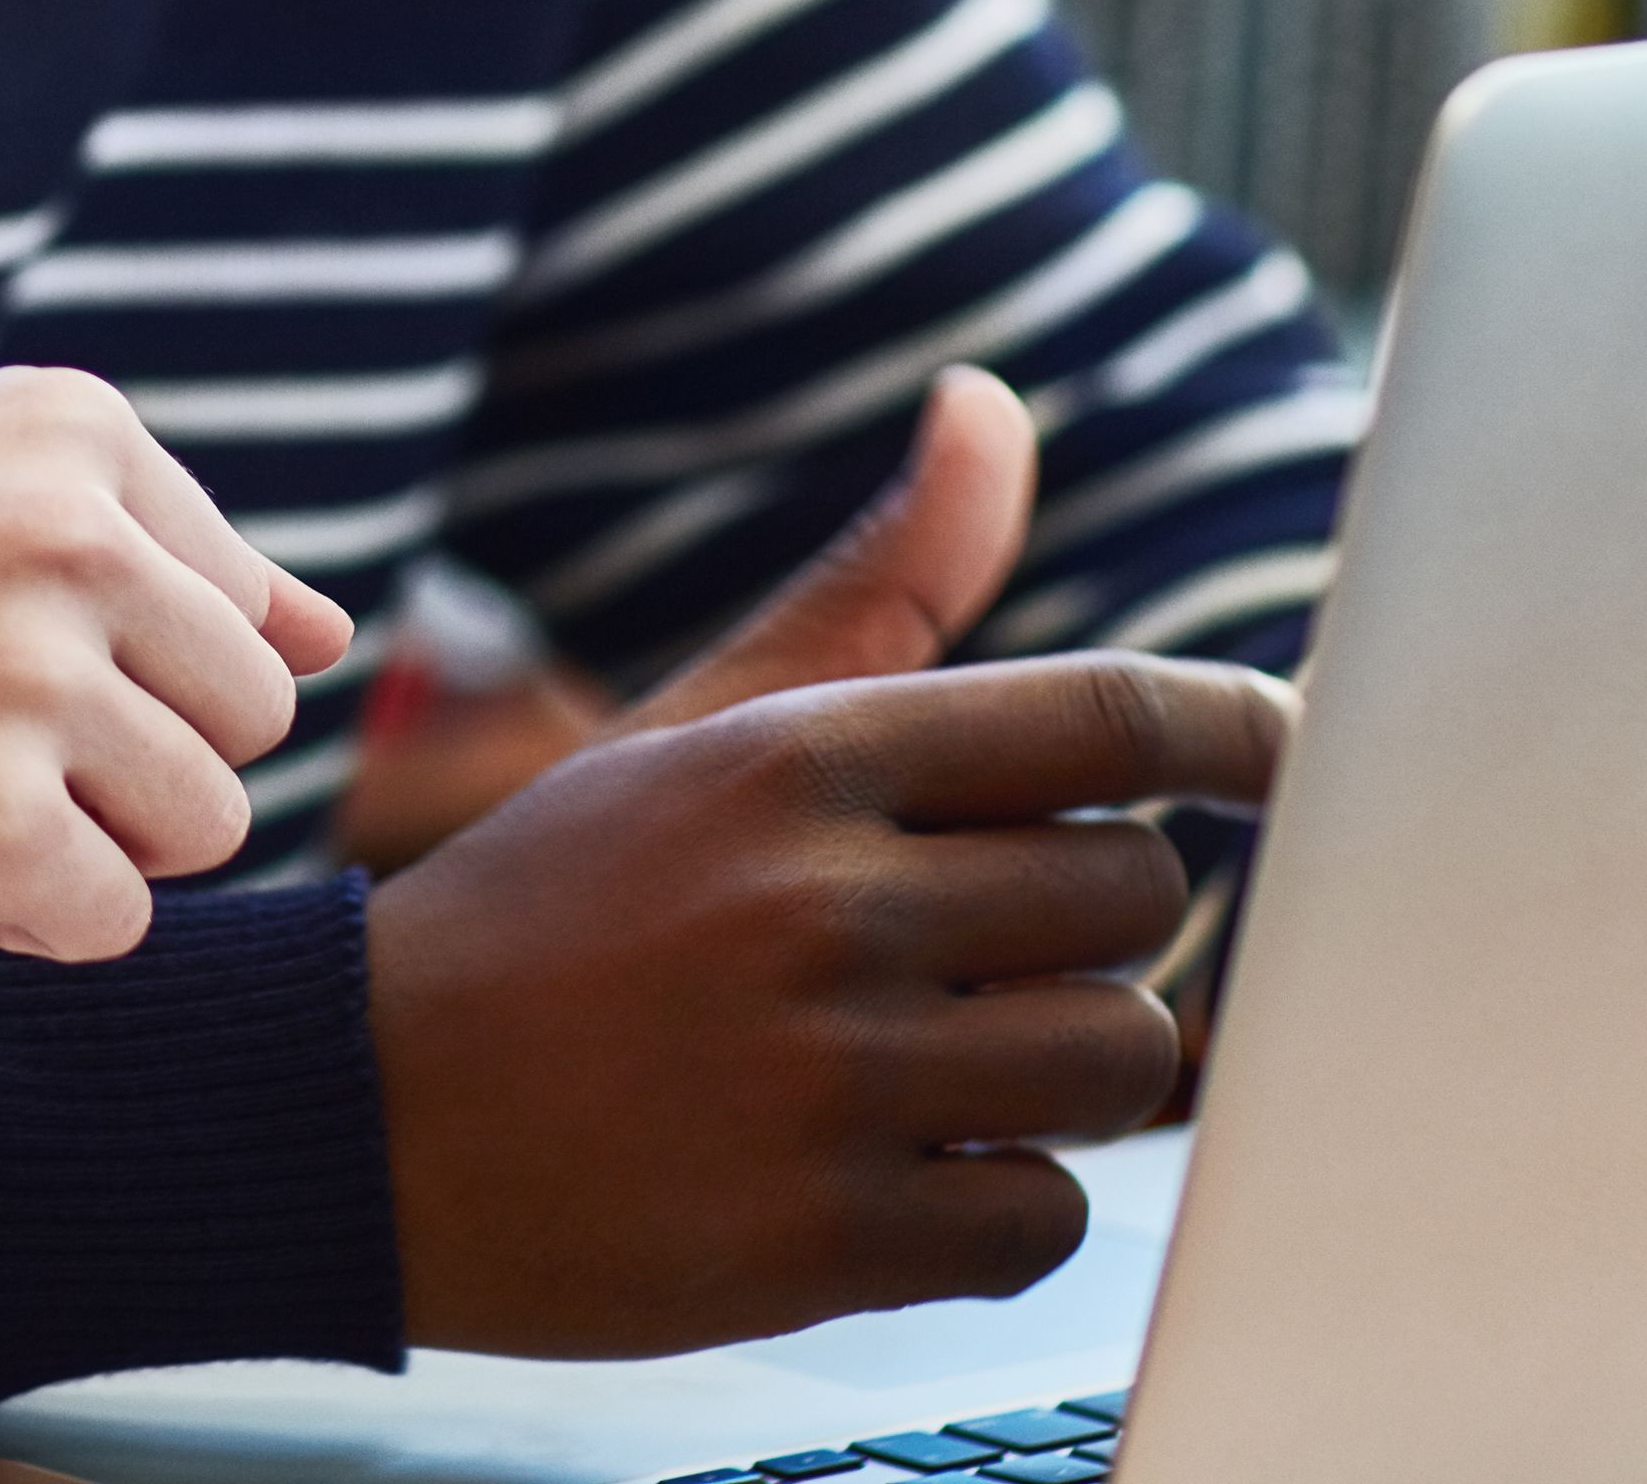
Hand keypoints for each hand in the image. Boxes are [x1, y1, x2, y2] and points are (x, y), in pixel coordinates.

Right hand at [0, 367, 360, 959]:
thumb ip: (156, 558)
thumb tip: (338, 634)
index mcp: (68, 427)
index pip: (246, 602)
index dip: (121, 666)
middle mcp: (69, 527)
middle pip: (250, 717)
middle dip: (131, 761)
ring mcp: (35, 670)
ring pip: (205, 824)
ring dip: (87, 841)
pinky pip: (113, 920)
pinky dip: (22, 921)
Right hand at [368, 371, 1291, 1353]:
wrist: (353, 1117)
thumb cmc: (553, 908)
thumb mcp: (698, 729)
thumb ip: (875, 585)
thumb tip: (991, 406)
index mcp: (795, 755)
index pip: (1110, 716)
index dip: (1244, 737)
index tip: (1292, 761)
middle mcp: (820, 902)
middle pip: (1138, 898)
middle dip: (1101, 927)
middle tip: (997, 947)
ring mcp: (827, 1077)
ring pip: (1127, 1062)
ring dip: (1074, 1070)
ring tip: (958, 1059)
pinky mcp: (826, 1240)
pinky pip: (1049, 1217)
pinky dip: (1006, 1203)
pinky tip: (901, 1166)